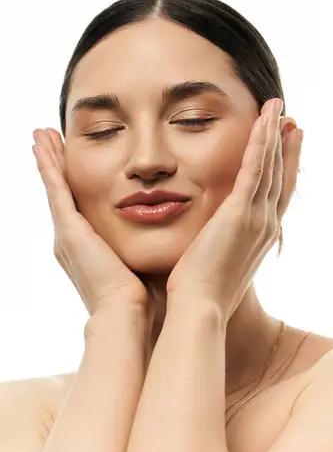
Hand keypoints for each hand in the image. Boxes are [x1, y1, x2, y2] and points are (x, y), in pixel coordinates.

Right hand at [32, 128, 154, 321]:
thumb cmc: (142, 296)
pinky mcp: (69, 230)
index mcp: (88, 247)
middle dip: (55, 165)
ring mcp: (68, 234)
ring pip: (55, 186)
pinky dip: (49, 167)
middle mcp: (72, 239)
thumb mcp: (143, 261)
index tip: (72, 159)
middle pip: (62, 192)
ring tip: (40, 135)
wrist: (128, 315)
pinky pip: (56, 190)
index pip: (79, 204)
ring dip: (48, 159)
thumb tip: (174, 231)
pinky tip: (44, 147)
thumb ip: (149, 243)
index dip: (73, 181)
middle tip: (46, 140)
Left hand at [165, 98, 302, 325]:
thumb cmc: (202, 291)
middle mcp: (266, 224)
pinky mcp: (240, 212)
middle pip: (280, 176)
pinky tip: (264, 121)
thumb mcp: (218, 262)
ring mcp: (256, 218)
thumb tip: (212, 239)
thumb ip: (221, 243)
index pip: (278, 195)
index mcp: (260, 236)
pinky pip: (254, 169)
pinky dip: (261, 144)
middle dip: (286, 147)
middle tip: (291, 121)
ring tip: (278, 108)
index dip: (285, 169)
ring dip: (274, 135)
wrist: (200, 308)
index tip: (287, 147)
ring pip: (270, 167)